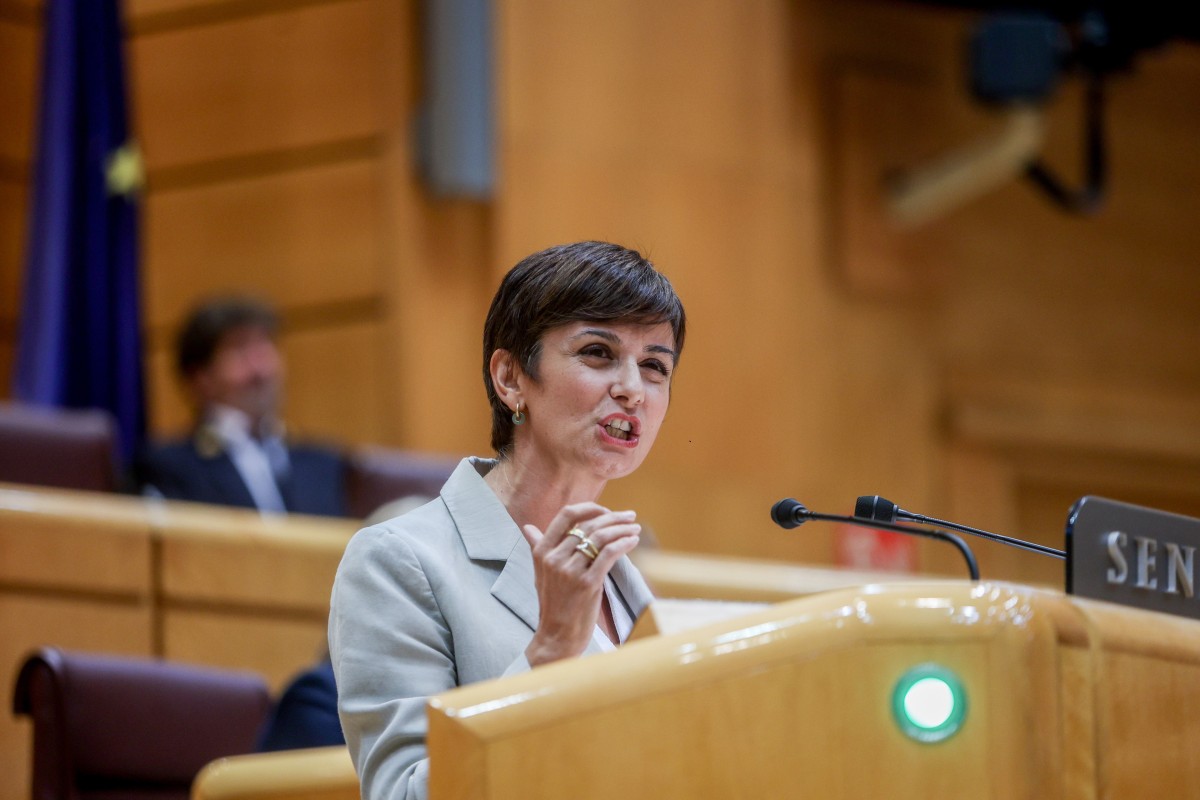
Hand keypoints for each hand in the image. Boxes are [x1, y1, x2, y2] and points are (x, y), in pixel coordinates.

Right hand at [520, 502, 640, 666]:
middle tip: (630, 517)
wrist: (557, 635)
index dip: (589, 508)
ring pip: (601, 537)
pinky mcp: (587, 583)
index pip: (566, 515)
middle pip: (588, 525)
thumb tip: (527, 527)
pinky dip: (624, 544)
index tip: (607, 510)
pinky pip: (609, 554)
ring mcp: (570, 571)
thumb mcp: (540, 572)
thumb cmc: (552, 603)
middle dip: (614, 517)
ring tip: (635, 528)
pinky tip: (633, 541)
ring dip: (622, 529)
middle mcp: (554, 558)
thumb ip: (537, 546)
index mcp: (542, 551)